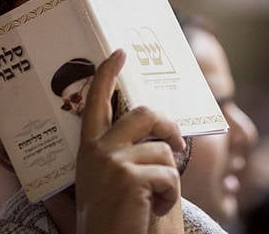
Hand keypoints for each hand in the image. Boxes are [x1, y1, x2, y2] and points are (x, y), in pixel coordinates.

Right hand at [76, 49, 185, 233]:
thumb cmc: (112, 216)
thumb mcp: (109, 179)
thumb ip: (122, 153)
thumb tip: (157, 132)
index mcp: (89, 149)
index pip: (96, 102)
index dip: (108, 74)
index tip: (119, 52)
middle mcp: (98, 151)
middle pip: (145, 114)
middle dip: (169, 125)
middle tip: (178, 142)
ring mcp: (113, 162)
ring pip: (164, 151)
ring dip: (169, 178)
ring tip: (154, 200)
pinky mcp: (131, 178)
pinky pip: (170, 175)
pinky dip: (171, 196)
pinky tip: (155, 209)